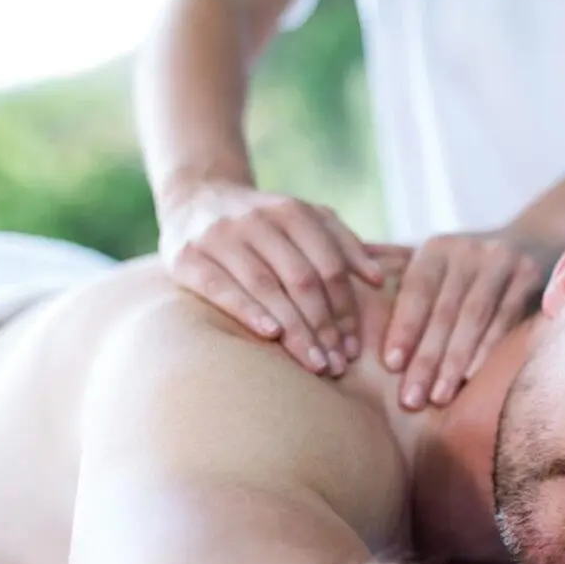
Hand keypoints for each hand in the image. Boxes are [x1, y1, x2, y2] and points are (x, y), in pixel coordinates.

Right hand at [160, 181, 389, 375]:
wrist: (196, 197)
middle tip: (336, 365)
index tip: (353, 347)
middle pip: (301, 280)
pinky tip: (270, 334)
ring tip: (314, 363)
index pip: (329, 267)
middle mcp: (256, 220)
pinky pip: (219, 287)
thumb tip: (378, 278)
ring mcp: (220, 236)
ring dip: (295, 330)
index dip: (345, 309)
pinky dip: (247, 310)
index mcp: (291, 212)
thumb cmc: (264, 222)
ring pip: (266, 287)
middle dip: (323, 327)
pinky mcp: (186, 256)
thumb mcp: (305, 219)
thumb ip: (342, 244)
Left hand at [381, 228, 555, 409]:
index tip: (390, 365)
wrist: (538, 239)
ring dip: (454, 361)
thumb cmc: (475, 267)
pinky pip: (505, 320)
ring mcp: (501, 262)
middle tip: (410, 399)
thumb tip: (353, 295)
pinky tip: (472, 378)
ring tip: (438, 396)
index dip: (404, 327)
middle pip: (443, 311)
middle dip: (426, 357)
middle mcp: (468, 250)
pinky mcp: (529, 277)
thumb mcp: (442, 262)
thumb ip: (402, 276)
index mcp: (438, 249)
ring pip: (473, 318)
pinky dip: (487, 350)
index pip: (416, 290)